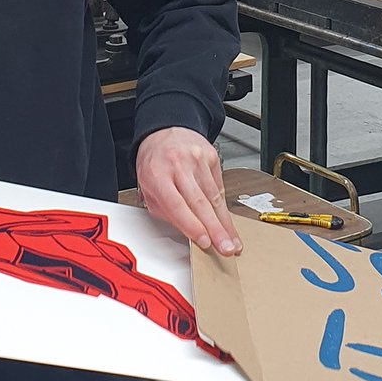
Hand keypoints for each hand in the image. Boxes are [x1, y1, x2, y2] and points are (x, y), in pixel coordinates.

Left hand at [135, 128, 239, 255]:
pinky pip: (219, 187)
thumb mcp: (148, 187)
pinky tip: (228, 222)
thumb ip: (165, 210)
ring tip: (233, 242)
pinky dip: (223, 207)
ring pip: (214, 197)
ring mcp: (197, 159)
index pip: (177, 204)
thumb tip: (188, 232)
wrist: (164, 132)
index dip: (193, 226)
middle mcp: (178, 165)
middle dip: (216, 229)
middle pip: (201, 202)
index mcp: (157, 174)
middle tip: (226, 248)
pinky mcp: (212, 157)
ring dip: (225, 223)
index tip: (204, 242)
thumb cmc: (155, 162)